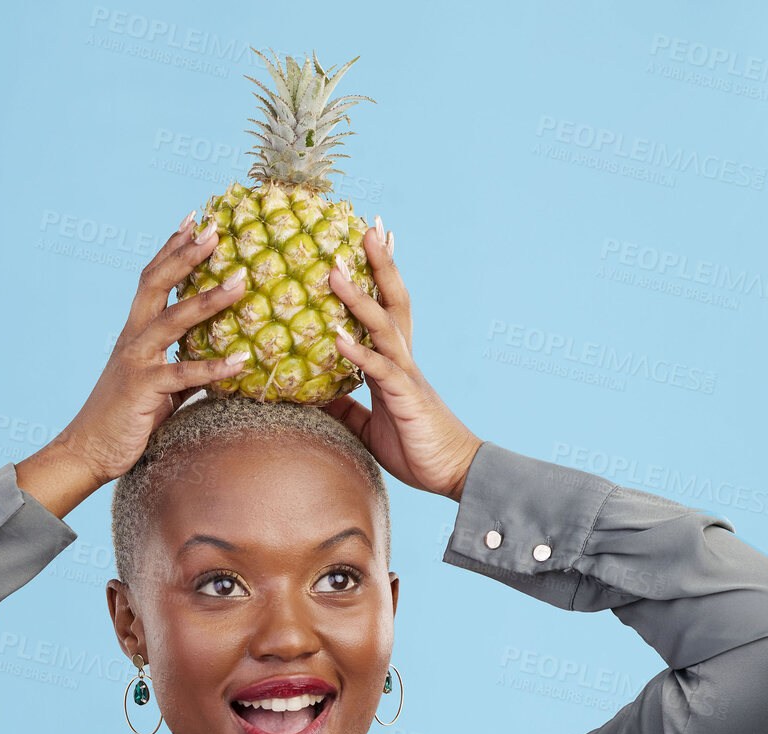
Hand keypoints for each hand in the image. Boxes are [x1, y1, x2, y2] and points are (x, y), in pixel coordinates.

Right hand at [35, 217, 251, 493]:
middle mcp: (133, 338)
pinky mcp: (143, 388)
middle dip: (186, 254)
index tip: (195, 219)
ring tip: (241, 282)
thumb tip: (223, 360)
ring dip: (209, 299)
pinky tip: (241, 360)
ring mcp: (136, 360)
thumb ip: (186, 367)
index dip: (172, 247)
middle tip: (216, 230)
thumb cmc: (126, 417)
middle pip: (157, 283)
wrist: (90, 448)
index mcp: (135, 332)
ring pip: (173, 319)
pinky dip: (214, 367)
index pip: (152, 278)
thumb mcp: (160, 386)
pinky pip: (184, 373)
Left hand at [323, 228, 482, 501]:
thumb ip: (345, 409)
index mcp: (395, 364)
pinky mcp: (406, 398)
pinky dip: (357, 352)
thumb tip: (314, 398)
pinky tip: (336, 337)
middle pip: (392, 300)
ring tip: (332, 270)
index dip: (378, 275)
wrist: (453, 474)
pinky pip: (379, 370)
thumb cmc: (416, 449)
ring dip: (358, 297)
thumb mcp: (369, 427)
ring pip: (383, 326)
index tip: (368, 239)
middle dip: (380, 263)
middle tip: (366, 226)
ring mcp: (407, 375)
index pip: (386, 309)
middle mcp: (404, 360)